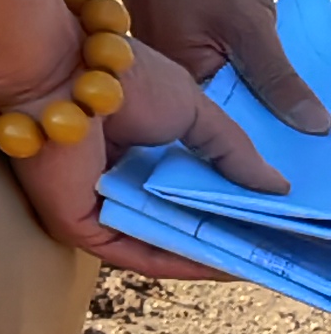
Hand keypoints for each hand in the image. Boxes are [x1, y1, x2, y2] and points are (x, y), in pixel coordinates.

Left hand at [0, 30, 286, 278]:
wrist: (57, 70)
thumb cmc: (116, 76)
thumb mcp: (193, 111)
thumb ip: (230, 150)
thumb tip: (274, 186)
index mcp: (124, 144)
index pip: (175, 187)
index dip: (218, 203)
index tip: (261, 217)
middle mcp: (105, 176)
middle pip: (167, 217)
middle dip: (215, 231)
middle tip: (264, 246)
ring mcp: (89, 203)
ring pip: (155, 239)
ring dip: (203, 250)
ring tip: (254, 257)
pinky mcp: (76, 224)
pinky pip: (134, 253)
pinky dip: (178, 261)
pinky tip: (219, 263)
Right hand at [109, 0, 330, 133]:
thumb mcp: (249, 23)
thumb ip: (278, 77)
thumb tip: (316, 126)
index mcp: (183, 86)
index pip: (236, 130)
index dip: (275, 139)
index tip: (310, 149)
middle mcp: (172, 87)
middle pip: (230, 118)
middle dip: (270, 121)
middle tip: (313, 130)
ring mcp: (175, 70)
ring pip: (227, 97)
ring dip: (257, 98)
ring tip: (295, 109)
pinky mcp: (179, 54)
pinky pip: (218, 78)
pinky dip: (243, 79)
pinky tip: (266, 79)